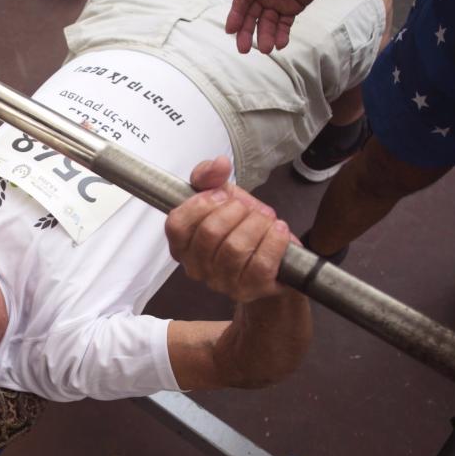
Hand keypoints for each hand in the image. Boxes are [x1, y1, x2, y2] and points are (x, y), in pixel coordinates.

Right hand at [165, 157, 291, 302]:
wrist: (274, 252)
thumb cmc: (241, 225)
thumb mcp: (222, 195)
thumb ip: (210, 176)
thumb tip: (218, 164)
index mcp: (181, 245)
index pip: (176, 225)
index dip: (200, 204)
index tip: (221, 195)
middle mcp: (196, 268)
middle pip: (210, 233)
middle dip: (235, 211)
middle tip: (247, 208)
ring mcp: (222, 283)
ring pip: (236, 248)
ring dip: (257, 224)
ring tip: (265, 219)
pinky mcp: (249, 291)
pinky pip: (261, 263)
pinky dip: (274, 241)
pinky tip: (278, 231)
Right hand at [225, 0, 336, 54]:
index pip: (242, 1)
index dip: (236, 15)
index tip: (231, 29)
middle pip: (251, 17)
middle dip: (246, 33)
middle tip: (243, 48)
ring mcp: (277, 3)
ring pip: (267, 24)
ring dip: (265, 36)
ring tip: (267, 48)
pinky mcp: (292, 9)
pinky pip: (285, 24)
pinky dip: (282, 34)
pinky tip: (281, 44)